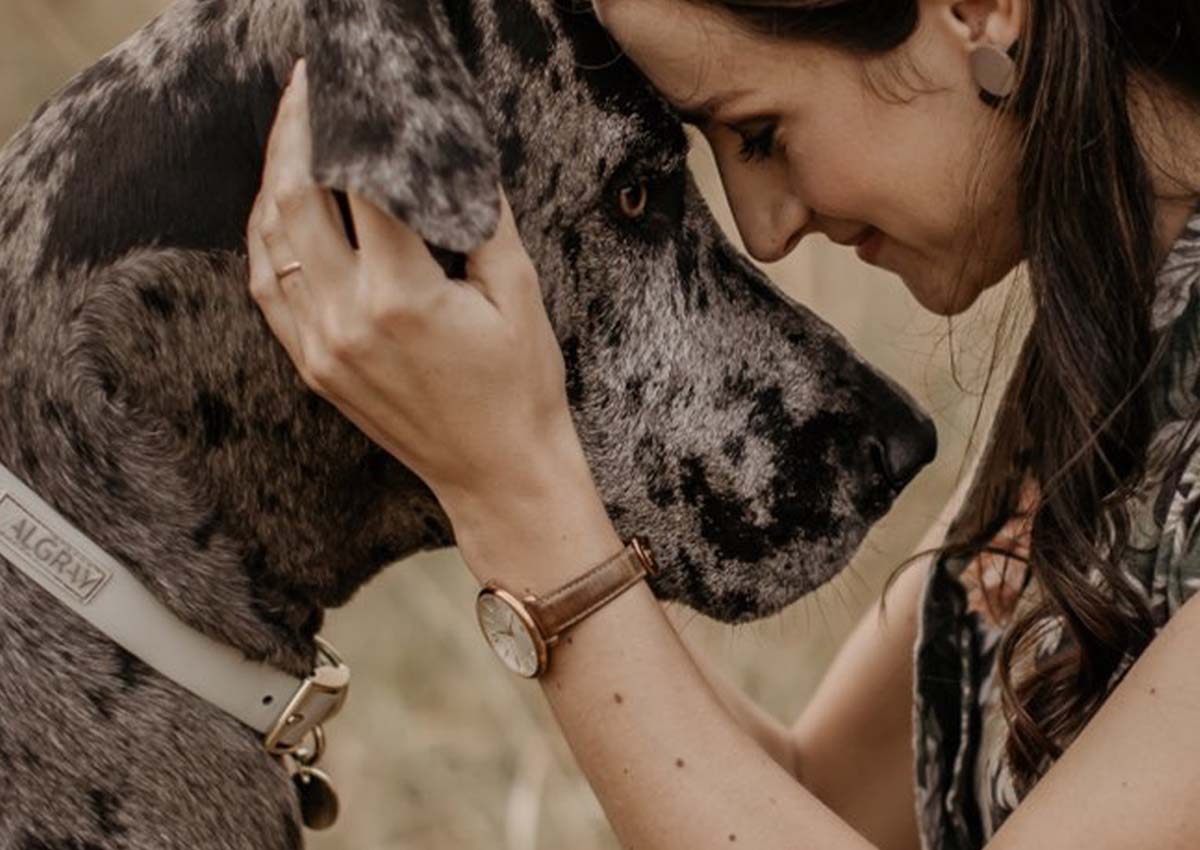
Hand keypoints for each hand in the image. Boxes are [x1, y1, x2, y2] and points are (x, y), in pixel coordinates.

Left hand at [244, 61, 611, 580]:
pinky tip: (279, 208)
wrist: (499, 474)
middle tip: (306, 89)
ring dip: (272, 180)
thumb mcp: (518, 293)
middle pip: (295, 199)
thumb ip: (480, 216)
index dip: (355, 122)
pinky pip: (269, 288)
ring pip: (268, 241)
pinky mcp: (313, 367)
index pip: (362, 182)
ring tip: (289, 136)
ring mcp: (320, 347)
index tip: (354, 86)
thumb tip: (450, 155)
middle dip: (295, 132)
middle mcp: (346, 319)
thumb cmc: (520, 388)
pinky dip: (267, 238)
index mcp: (402, 296)